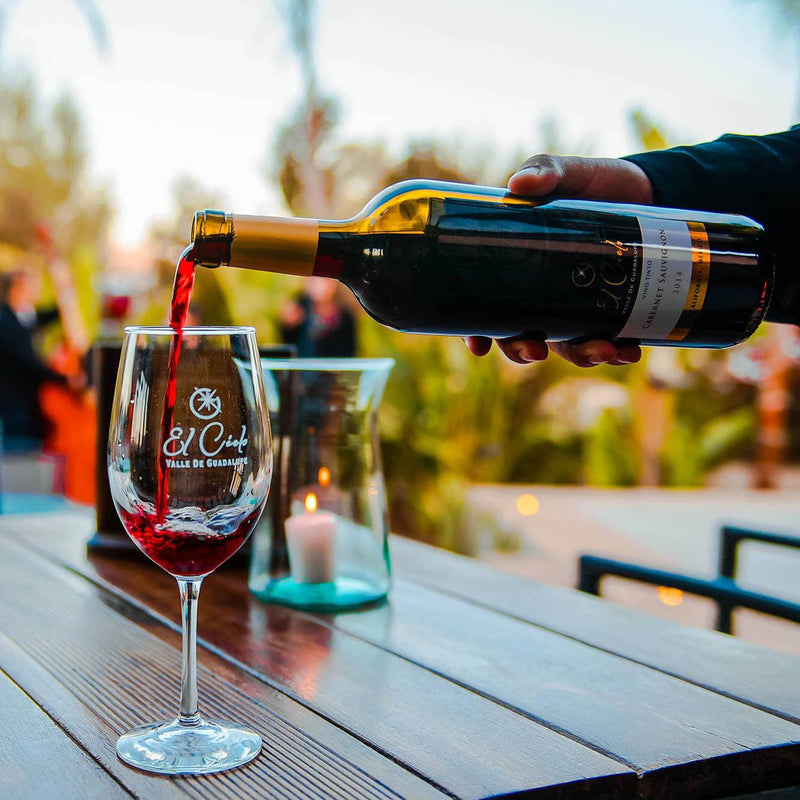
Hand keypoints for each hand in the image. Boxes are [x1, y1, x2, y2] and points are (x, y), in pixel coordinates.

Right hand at [467, 154, 652, 366]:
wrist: (647, 190)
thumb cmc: (592, 182)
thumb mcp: (568, 173)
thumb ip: (544, 172)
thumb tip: (518, 184)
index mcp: (514, 265)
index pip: (482, 306)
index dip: (473, 331)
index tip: (479, 346)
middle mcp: (538, 293)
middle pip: (518, 335)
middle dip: (524, 351)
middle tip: (537, 351)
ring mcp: (572, 305)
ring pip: (564, 345)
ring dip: (579, 357)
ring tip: (604, 351)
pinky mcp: (605, 309)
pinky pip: (605, 339)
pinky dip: (618, 349)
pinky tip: (630, 349)